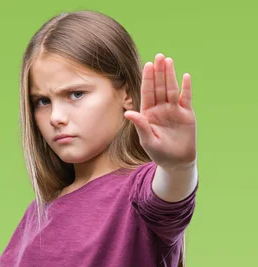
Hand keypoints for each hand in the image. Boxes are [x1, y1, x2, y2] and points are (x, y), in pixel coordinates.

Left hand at [124, 53, 196, 169]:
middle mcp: (160, 108)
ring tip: (169, 61)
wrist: (176, 161)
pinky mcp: (187, 113)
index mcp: (148, 113)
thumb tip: (128, 112)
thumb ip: (140, 125)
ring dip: (170, 75)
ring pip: (172, 89)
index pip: (147, 93)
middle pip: (159, 87)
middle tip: (159, 56)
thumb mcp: (147, 140)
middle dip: (159, 72)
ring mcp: (174, 110)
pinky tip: (185, 76)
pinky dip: (186, 88)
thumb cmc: (158, 153)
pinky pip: (186, 98)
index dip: (148, 79)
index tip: (147, 65)